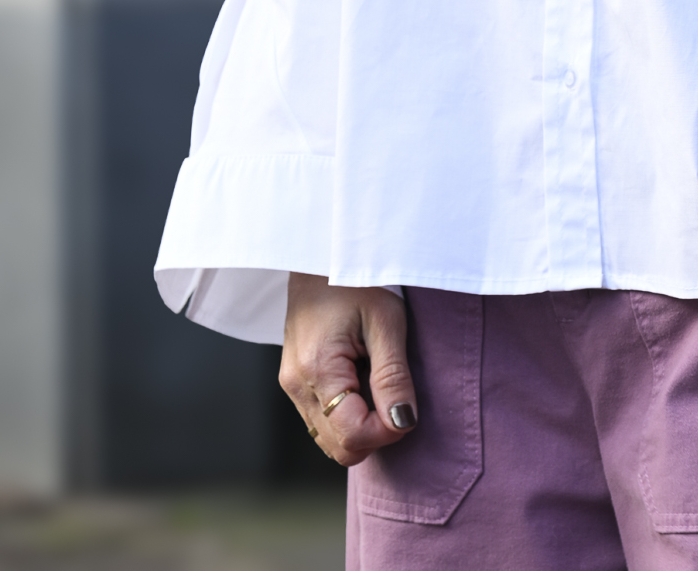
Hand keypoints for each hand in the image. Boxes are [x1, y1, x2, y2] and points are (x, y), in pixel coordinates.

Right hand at [280, 273, 417, 463]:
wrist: (320, 252)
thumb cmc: (356, 278)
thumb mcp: (386, 321)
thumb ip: (393, 376)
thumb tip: (403, 423)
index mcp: (317, 369)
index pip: (353, 437)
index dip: (387, 431)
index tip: (406, 403)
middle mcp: (296, 384)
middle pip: (339, 447)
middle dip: (374, 431)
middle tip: (394, 392)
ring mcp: (291, 384)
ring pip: (329, 437)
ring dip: (360, 423)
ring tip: (375, 379)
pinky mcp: (294, 380)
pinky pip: (321, 419)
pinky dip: (346, 412)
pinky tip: (360, 378)